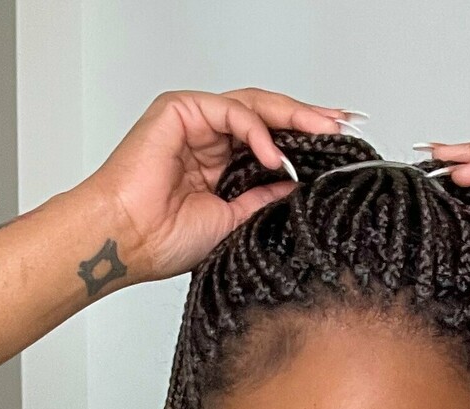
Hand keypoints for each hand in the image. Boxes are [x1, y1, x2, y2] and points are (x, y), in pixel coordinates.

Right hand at [82, 88, 350, 285]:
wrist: (128, 241)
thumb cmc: (163, 240)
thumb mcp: (234, 221)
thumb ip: (263, 198)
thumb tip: (297, 185)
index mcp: (217, 164)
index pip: (268, 140)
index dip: (302, 139)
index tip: (337, 143)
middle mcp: (206, 138)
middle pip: (266, 116)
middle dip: (306, 119)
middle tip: (341, 124)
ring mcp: (193, 121)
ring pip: (253, 107)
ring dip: (291, 116)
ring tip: (322, 129)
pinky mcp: (179, 110)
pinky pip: (230, 111)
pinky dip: (255, 128)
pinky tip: (271, 153)